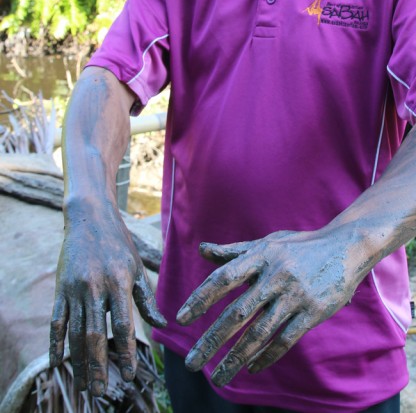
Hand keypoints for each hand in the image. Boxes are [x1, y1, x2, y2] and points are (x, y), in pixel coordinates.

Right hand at [49, 204, 165, 395]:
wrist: (90, 220)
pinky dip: (56, 343)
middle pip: (96, 336)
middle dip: (99, 366)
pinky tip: (58, 362)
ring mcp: (75, 290)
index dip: (126, 353)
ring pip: (75, 333)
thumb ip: (147, 298)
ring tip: (84, 385)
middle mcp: (96, 289)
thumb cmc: (119, 245)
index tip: (130, 375)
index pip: (124, 326)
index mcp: (120, 284)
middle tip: (101, 392)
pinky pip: (57, 321)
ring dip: (79, 362)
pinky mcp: (60, 290)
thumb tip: (163, 324)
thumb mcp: (137, 269)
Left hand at [177, 229, 355, 385]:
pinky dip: (266, 356)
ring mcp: (296, 295)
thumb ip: (235, 251)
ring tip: (217, 378)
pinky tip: (251, 368)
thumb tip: (203, 250)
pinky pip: (285, 339)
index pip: (224, 278)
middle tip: (190, 364)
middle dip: (212, 341)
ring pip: (260, 333)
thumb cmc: (303, 246)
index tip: (181, 319)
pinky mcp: (314, 311)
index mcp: (263, 256)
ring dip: (236, 358)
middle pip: (237, 313)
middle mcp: (277, 275)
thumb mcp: (270, 242)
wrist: (348, 247)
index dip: (201, 298)